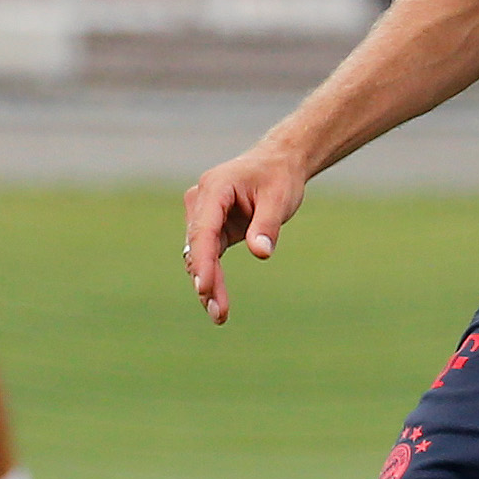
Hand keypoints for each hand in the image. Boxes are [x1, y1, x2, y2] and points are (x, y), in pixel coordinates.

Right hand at [180, 143, 311, 324]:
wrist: (278, 163)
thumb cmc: (278, 177)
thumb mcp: (279, 198)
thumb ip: (267, 225)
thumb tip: (261, 253)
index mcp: (215, 188)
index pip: (203, 229)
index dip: (203, 261)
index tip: (205, 287)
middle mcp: (201, 201)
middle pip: (198, 247)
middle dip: (206, 280)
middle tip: (218, 312)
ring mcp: (203, 215)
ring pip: (199, 255)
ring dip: (207, 284)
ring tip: (219, 315)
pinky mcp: (211, 227)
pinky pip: (208, 255)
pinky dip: (212, 276)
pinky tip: (217, 302)